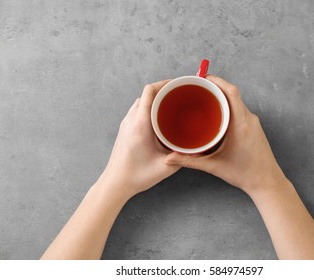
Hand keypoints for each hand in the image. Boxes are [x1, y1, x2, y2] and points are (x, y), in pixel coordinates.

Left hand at [99, 80, 179, 201]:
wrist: (116, 183)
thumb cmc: (137, 175)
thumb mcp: (165, 167)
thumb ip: (182, 156)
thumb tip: (197, 149)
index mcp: (140, 124)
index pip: (149, 92)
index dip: (164, 83)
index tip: (178, 84)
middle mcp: (131, 120)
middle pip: (146, 94)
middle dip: (163, 90)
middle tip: (178, 94)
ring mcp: (126, 124)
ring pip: (141, 102)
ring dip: (155, 99)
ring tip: (170, 104)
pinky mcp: (125, 129)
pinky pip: (137, 111)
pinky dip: (148, 108)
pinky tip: (159, 119)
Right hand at [166, 75, 286, 194]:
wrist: (267, 182)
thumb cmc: (245, 174)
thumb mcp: (214, 166)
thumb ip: (190, 161)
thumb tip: (169, 159)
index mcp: (241, 124)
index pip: (231, 92)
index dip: (218, 81)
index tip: (203, 77)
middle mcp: (249, 120)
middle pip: (233, 94)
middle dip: (216, 87)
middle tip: (199, 88)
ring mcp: (253, 123)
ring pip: (237, 102)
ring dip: (222, 97)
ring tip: (205, 98)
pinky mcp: (254, 128)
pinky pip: (240, 110)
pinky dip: (228, 107)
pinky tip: (217, 114)